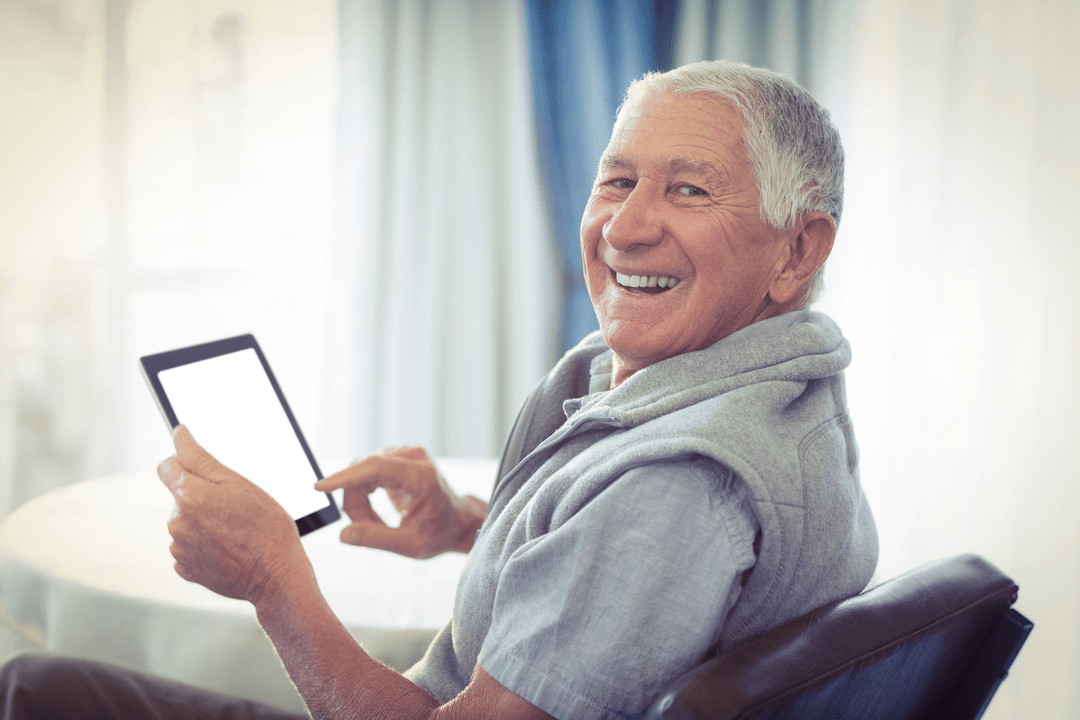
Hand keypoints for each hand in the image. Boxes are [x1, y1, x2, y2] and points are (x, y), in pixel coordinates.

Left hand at [157, 425, 312, 604]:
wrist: (275, 575)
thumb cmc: (266, 526)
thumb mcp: (240, 483)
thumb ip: (201, 458)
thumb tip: (178, 434)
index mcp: (189, 496)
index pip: (167, 467)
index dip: (186, 464)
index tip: (206, 473)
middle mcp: (177, 523)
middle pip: (180, 496)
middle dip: (201, 496)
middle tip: (235, 507)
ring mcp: (179, 549)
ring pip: (185, 522)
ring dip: (203, 522)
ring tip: (235, 531)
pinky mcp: (186, 569)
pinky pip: (189, 548)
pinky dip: (204, 545)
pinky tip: (228, 548)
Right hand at [313, 447, 485, 558]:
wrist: (457, 521)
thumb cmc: (438, 534)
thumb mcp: (411, 546)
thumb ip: (377, 539)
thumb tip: (343, 534)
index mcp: (421, 477)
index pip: (376, 468)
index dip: (346, 477)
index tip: (321, 486)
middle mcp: (414, 457)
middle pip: (364, 472)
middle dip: (356, 503)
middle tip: (363, 530)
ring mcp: (406, 453)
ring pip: (361, 472)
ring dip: (359, 500)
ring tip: (375, 523)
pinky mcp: (398, 456)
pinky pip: (365, 471)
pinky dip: (364, 493)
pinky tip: (375, 510)